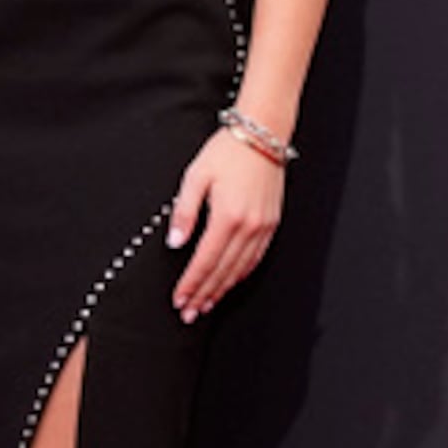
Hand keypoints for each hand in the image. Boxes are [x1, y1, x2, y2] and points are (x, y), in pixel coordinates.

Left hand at [165, 130, 283, 319]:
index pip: (205, 261)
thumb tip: (176, 244)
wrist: (263, 135)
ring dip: (222, 289)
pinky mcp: (271, 224)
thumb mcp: (195, 176)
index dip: (191, 284)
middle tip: (189, 312)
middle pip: (222, 271)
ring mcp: (263, 227)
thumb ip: (184, 212)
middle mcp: (249, 226)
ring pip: (240, 269)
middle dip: (204, 294)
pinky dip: (241, 275)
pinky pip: (255, 258)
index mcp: (227, 216)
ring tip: (206, 304)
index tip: (179, 300)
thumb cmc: (227, 151)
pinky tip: (230, 283)